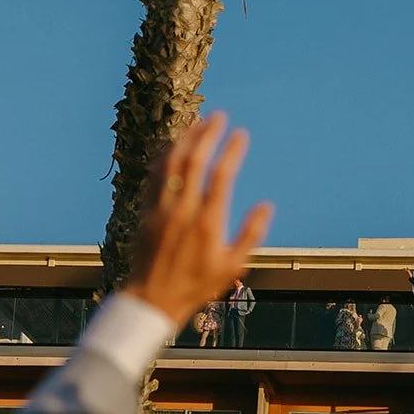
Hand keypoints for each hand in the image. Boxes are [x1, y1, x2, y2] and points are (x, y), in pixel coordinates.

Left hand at [124, 113, 273, 324]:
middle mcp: (184, 211)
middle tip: (219, 116)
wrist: (153, 298)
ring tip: (197, 121)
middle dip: (207, 135)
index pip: (222, 176)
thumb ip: (251, 235)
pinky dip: (165, 156)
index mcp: (208, 223)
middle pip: (195, 161)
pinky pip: (155, 176)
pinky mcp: (147, 211)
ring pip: (172, 164)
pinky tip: (174, 145)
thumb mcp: (232, 266)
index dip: (232, 151)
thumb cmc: (196, 285)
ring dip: (185, 139)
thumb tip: (267, 207)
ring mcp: (162, 209)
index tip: (241, 134)